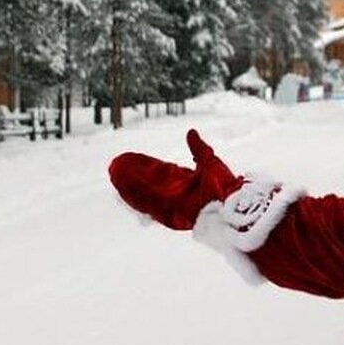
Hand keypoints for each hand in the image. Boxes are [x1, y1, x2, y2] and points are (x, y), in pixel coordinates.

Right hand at [108, 129, 242, 229]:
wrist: (230, 202)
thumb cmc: (224, 184)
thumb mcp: (209, 160)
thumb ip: (198, 148)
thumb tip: (191, 132)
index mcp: (184, 181)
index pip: (159, 172)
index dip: (145, 165)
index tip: (131, 159)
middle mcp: (174, 193)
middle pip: (147, 182)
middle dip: (131, 174)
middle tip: (116, 165)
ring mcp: (170, 203)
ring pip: (143, 192)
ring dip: (127, 183)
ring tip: (113, 172)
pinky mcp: (166, 212)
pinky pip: (146, 203)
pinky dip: (133, 194)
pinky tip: (121, 185)